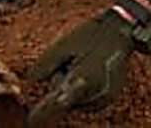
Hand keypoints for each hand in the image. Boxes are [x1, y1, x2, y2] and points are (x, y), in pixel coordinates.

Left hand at [26, 10, 134, 126]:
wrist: (120, 31)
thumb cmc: (91, 35)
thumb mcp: (63, 45)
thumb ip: (46, 65)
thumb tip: (30, 80)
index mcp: (83, 78)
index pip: (57, 102)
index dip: (42, 111)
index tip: (31, 120)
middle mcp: (97, 93)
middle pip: (67, 100)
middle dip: (61, 84)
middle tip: (70, 62)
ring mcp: (106, 96)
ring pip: (78, 100)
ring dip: (73, 87)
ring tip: (83, 63)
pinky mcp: (111, 96)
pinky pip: (89, 99)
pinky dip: (84, 89)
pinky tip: (90, 69)